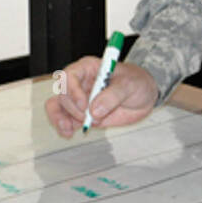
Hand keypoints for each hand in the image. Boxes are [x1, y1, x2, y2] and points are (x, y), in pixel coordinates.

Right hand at [45, 58, 159, 137]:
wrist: (143, 96)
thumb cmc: (137, 82)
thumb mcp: (129, 85)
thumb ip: (112, 96)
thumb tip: (94, 111)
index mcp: (89, 68)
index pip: (70, 75)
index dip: (73, 90)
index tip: (84, 105)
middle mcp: (80, 82)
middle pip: (64, 94)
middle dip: (74, 109)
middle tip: (91, 118)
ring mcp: (80, 99)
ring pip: (58, 106)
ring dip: (61, 119)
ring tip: (69, 129)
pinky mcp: (82, 113)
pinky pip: (64, 119)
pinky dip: (63, 127)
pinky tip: (68, 134)